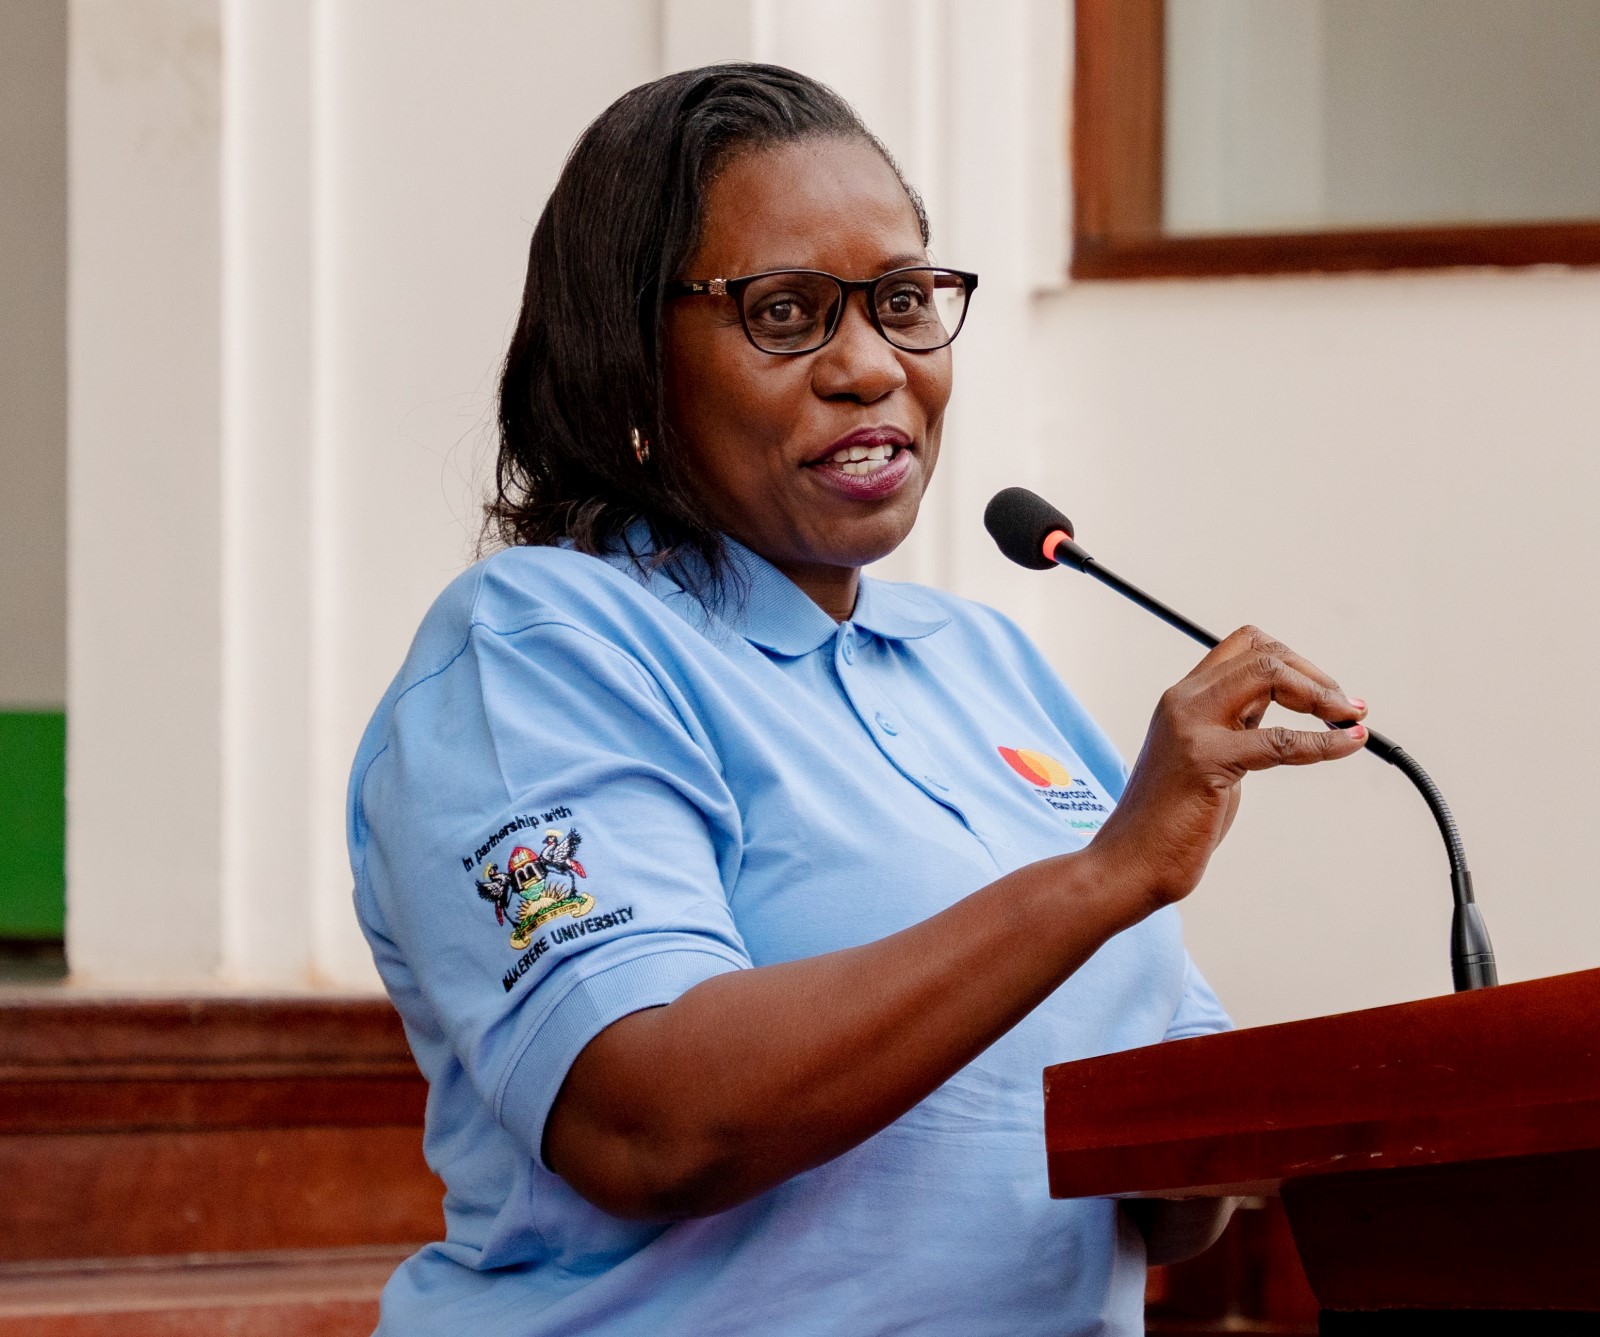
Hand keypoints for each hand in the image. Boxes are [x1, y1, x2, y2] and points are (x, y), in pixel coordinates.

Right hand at [1089, 626, 1367, 911]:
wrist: (1130, 862)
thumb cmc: (1170, 820)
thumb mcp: (1205, 756)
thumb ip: (1234, 725)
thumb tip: (1282, 704)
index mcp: (1182, 698)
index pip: (1244, 646)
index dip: (1293, 661)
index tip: (1323, 693)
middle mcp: (1184, 702)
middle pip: (1262, 653)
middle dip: (1315, 676)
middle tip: (1345, 708)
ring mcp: (1192, 728)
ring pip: (1269, 675)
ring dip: (1323, 695)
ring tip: (1351, 719)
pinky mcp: (1207, 761)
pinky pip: (1281, 740)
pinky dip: (1325, 742)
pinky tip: (1349, 744)